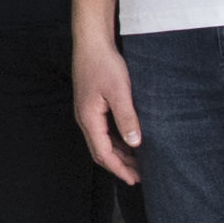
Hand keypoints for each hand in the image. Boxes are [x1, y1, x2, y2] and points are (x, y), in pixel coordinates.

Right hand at [72, 34, 141, 184]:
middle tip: (138, 176)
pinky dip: (115, 141)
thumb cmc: (104, 64)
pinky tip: (128, 142)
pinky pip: (102, 131)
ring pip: (101, 142)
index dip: (119, 168)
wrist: (91, 43)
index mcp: (89, 119)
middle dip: (119, 166)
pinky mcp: (91, 106)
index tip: (134, 179)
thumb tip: (134, 143)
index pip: (103, 153)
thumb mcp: (119, 91)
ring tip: (136, 163)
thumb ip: (127, 118)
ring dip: (118, 154)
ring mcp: (87, 113)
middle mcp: (85, 119)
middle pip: (100, 152)